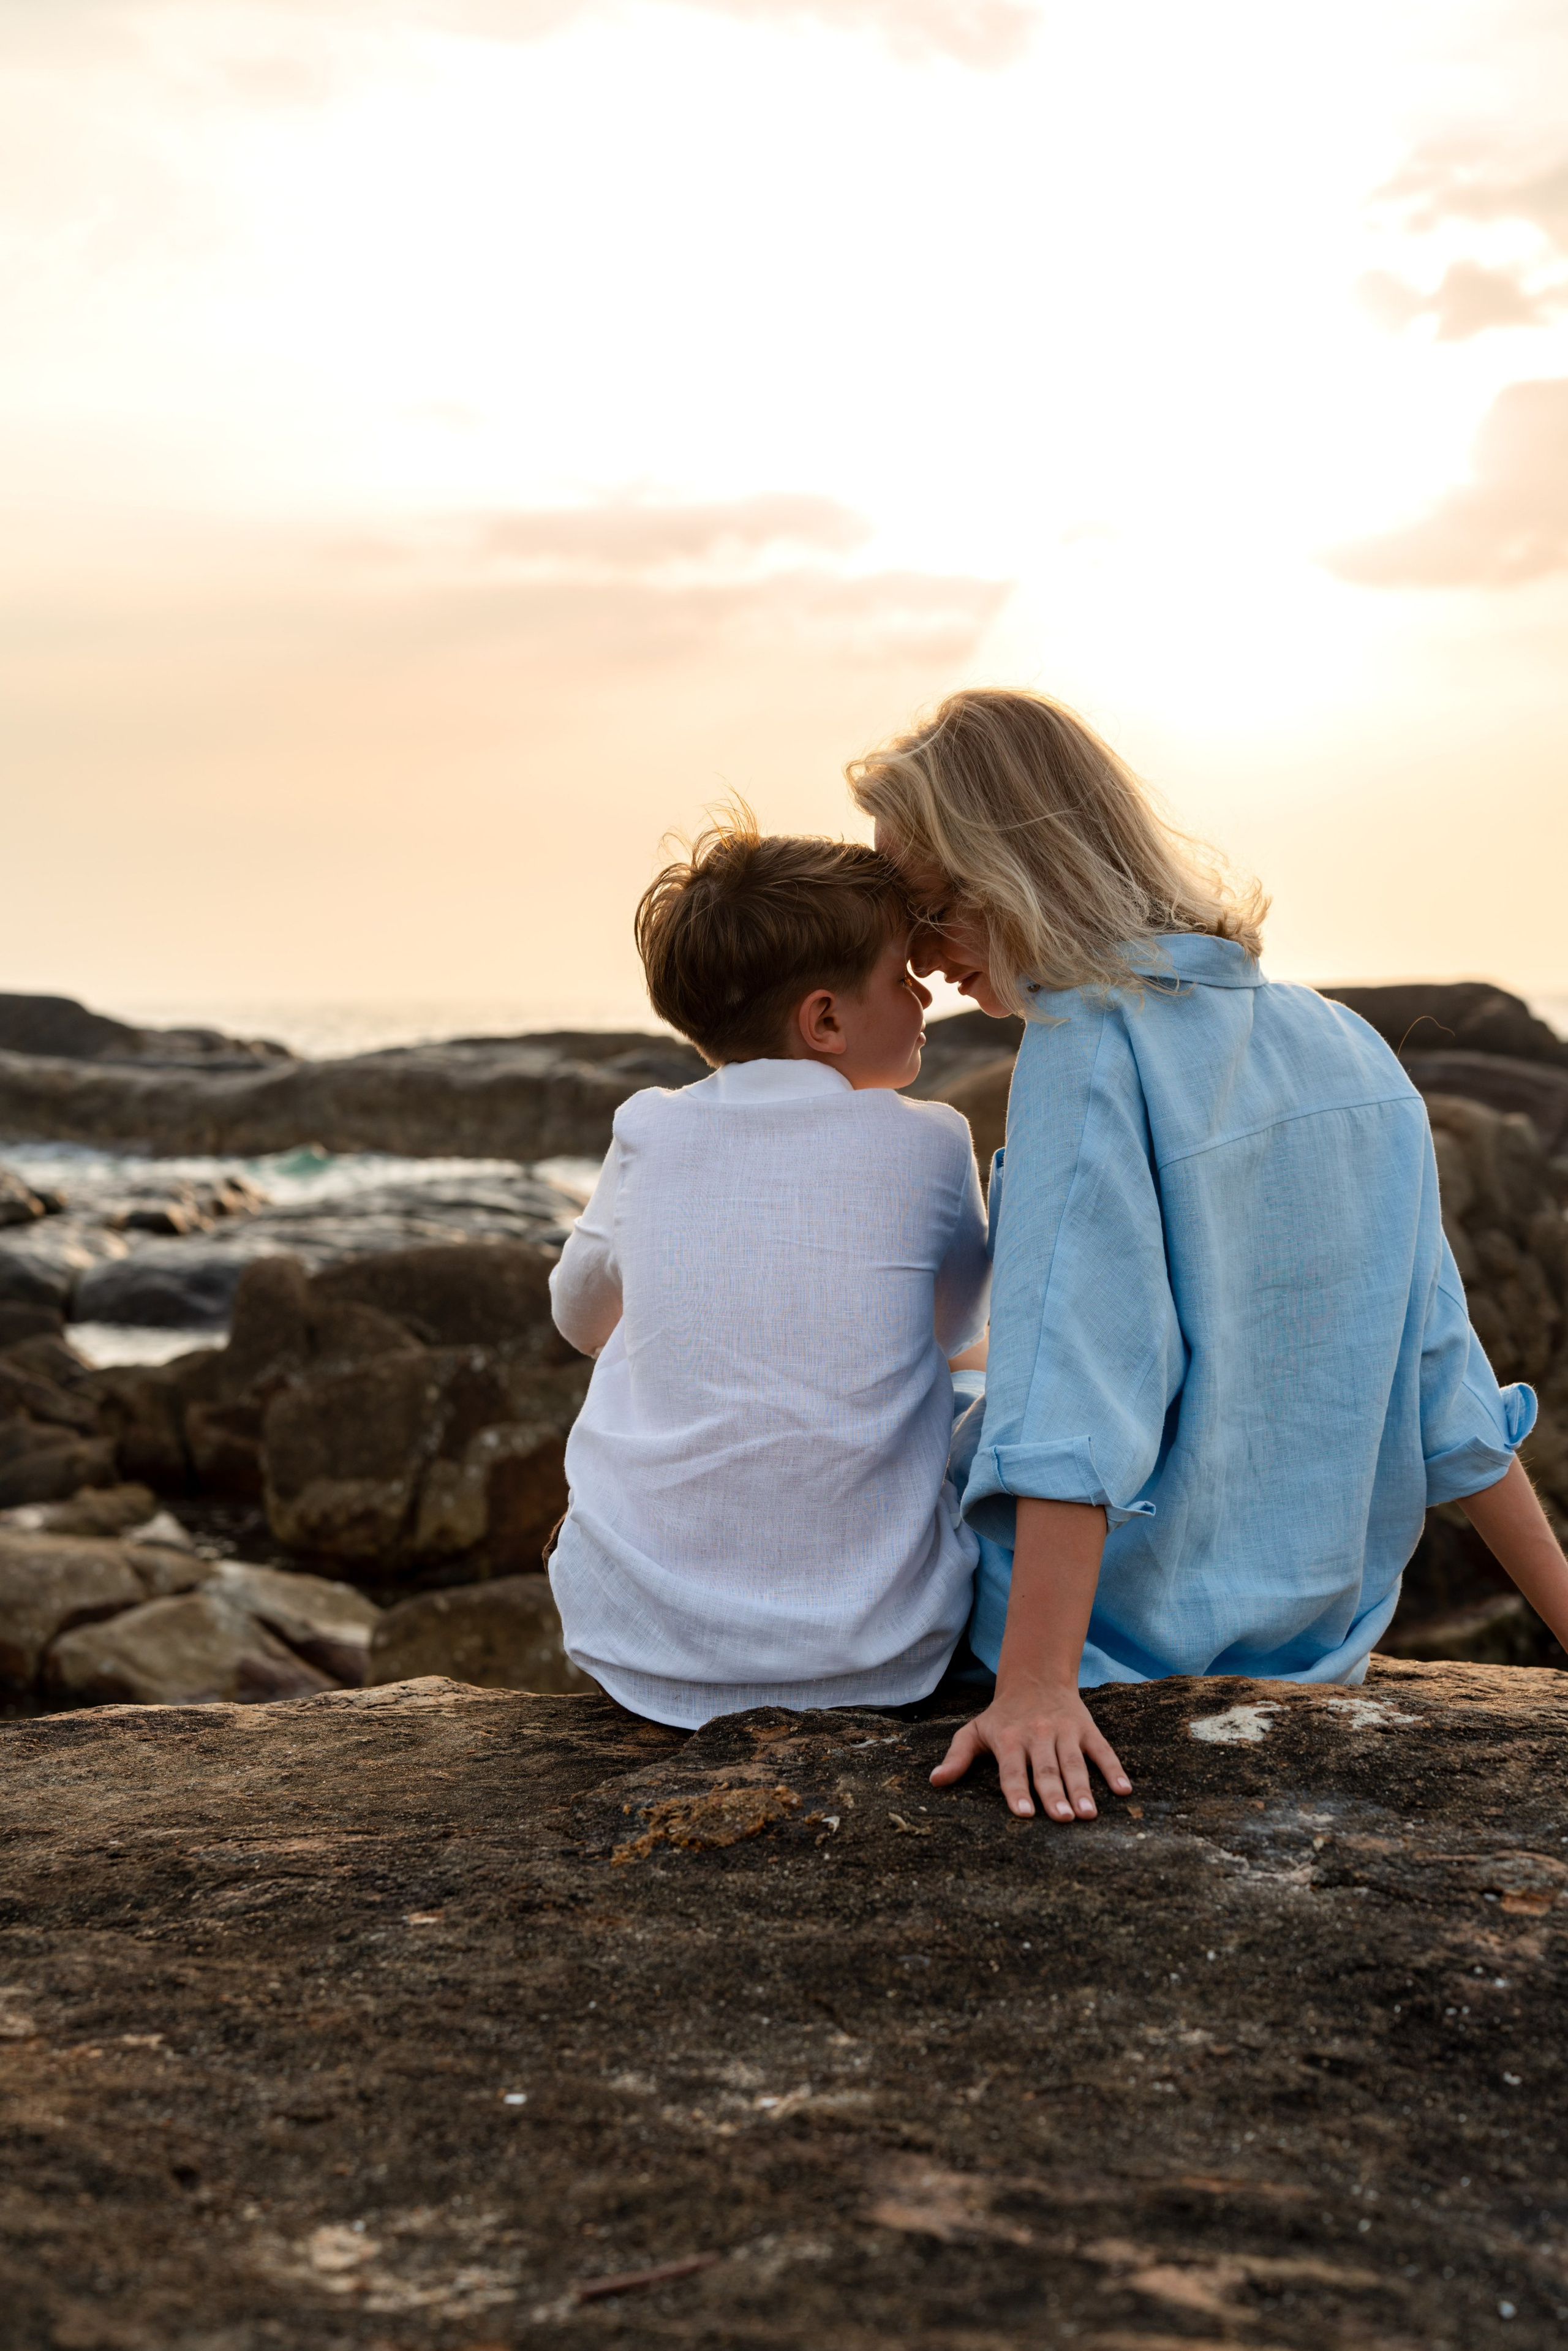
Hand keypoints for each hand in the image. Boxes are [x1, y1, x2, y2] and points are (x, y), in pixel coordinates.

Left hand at [930, 1682, 1129, 1821]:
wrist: (1035, 1676)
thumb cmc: (1001, 1715)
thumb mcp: (974, 1731)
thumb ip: (957, 1758)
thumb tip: (935, 1782)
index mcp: (1009, 1740)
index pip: (1012, 1770)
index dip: (1018, 1790)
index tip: (1024, 1813)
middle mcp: (1037, 1735)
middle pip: (1046, 1769)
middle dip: (1054, 1794)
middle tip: (1063, 1819)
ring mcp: (1064, 1731)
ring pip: (1074, 1763)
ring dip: (1083, 1788)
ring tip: (1089, 1814)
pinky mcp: (1086, 1728)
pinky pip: (1102, 1750)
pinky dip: (1114, 1768)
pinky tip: (1124, 1790)